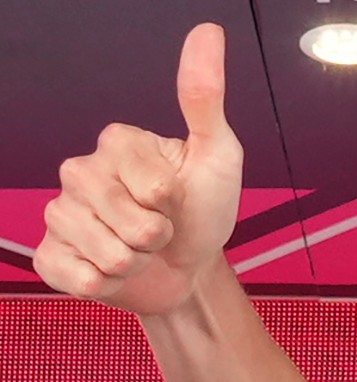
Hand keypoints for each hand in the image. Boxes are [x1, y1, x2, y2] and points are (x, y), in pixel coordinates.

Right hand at [35, 23, 243, 315]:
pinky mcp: (51, 256)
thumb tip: (208, 33)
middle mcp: (80, 173)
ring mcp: (61, 214)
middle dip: (158, 238)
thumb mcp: (218, 154)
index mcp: (116, 144)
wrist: (189, 269)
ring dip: (137, 263)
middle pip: (128, 224)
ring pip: (108, 255)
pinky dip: (107, 285)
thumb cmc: (204, 211)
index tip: (177, 200)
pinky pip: (78, 278)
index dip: (174, 204)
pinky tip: (113, 271)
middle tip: (163, 230)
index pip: (152, 187)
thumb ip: (204, 98)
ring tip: (143, 250)